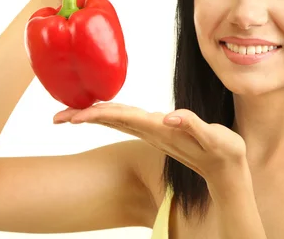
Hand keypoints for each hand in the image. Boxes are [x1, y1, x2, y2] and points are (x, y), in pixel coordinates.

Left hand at [53, 103, 247, 182]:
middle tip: (57, 117)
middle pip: (112, 120)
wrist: (226, 171)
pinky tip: (101, 112)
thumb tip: (169, 116)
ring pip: (117, 120)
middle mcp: (152, 130)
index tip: (72, 116)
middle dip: (85, 117)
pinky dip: (111, 115)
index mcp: (160, 129)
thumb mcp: (214, 138)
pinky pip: (128, 121)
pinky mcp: (158, 131)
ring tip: (70, 115)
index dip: (97, 114)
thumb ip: (193, 125)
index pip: (122, 118)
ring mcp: (153, 132)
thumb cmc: (222, 152)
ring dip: (94, 116)